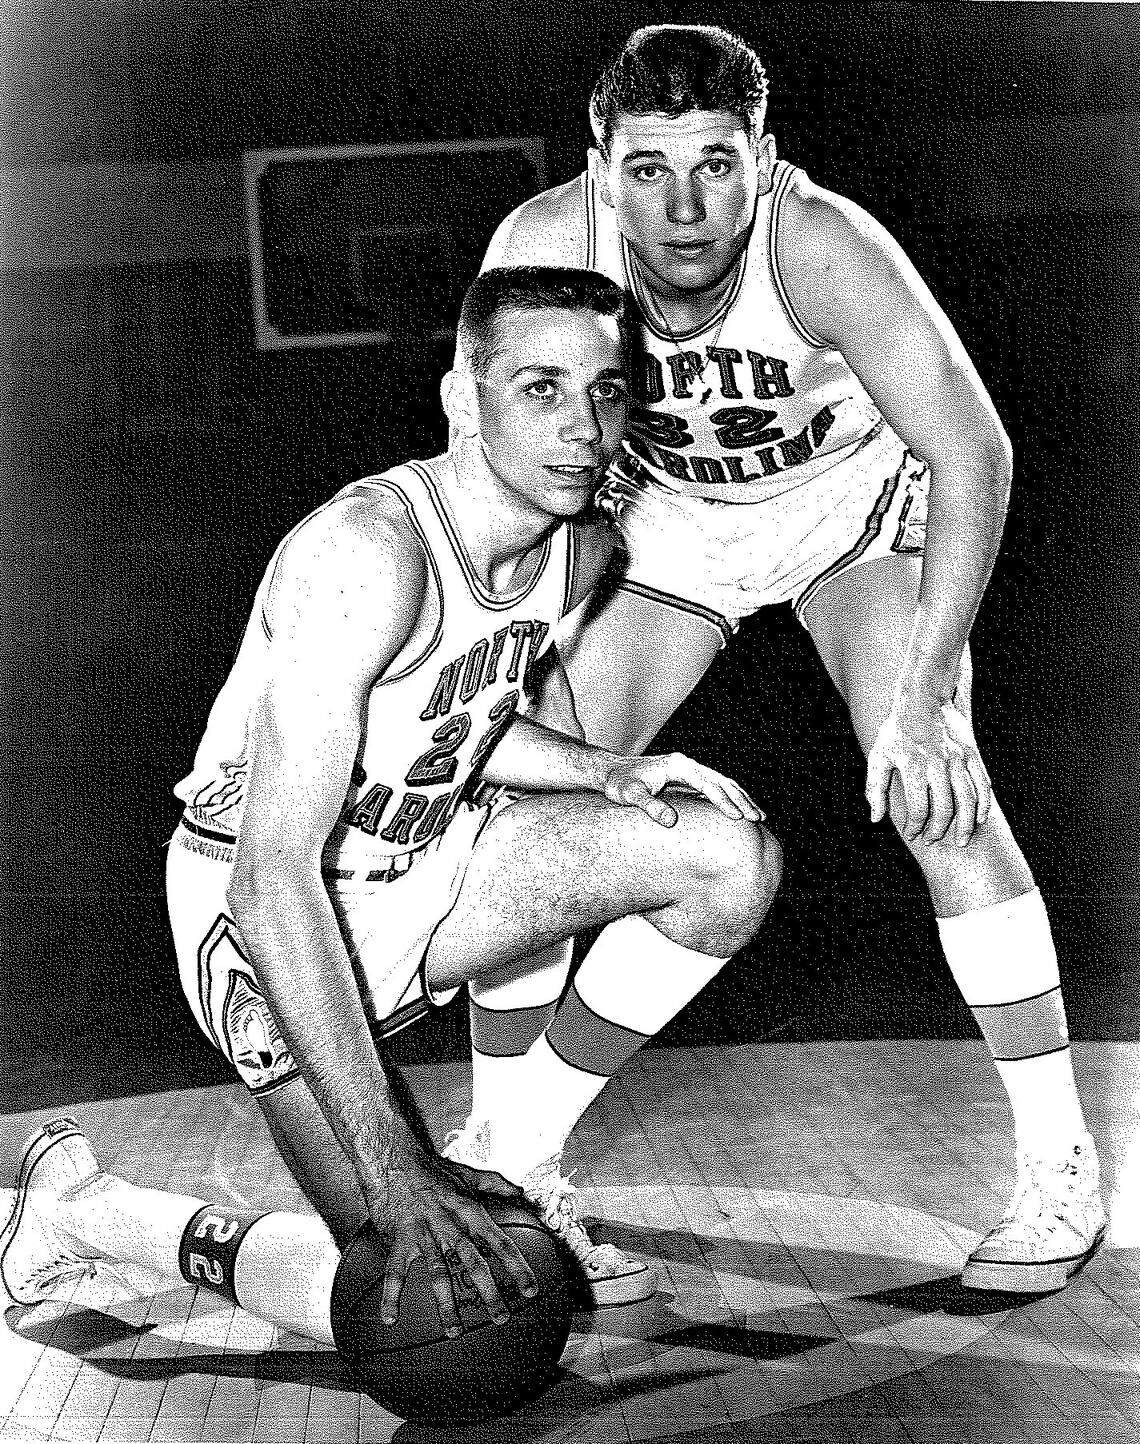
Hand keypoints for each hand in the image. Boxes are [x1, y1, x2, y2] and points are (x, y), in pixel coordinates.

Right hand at [375, 1151, 537, 1336]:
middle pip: (473, 1262)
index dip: (517, 1267)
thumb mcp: (467, 1174)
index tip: (531, 1290)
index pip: (499, 1242)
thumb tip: (520, 1190)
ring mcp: (424, 1232)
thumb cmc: (432, 1169)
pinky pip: (395, 1270)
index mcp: (469, 1211)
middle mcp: (450, 1224)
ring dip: (446, 1304)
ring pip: (438, 1273)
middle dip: (489, 1292)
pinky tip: (390, 1318)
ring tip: (454, 1332)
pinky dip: (391, 1295)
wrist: (393, 1158)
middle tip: (502, 1318)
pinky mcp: (400, 1237)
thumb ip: (495, 1184)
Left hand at [601, 752, 763, 827]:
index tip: (737, 817)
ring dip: (740, 799)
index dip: (723, 801)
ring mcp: (689, 771)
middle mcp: (687, 765)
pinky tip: (739, 813)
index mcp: (678, 766)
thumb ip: (650, 806)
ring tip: (758, 817)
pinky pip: (715, 789)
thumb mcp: (630, 796)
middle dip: (741, 800)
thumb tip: (671, 821)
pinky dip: (730, 799)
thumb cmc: (618, 784)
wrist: (610, 772)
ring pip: (722, 783)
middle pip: (722, 781)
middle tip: (757, 819)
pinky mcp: (688, 779)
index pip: (707, 784)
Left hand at [865, 686, 991, 846]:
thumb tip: (875, 819)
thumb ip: (875, 789)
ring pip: (968, 800)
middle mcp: (938, 764)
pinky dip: (984, 805)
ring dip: (964, 825)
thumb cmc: (896, 732)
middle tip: (931, 840)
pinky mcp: (972, 754)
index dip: (914, 826)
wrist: (923, 699)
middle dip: (938, 830)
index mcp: (913, 766)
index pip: (918, 808)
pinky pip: (983, 785)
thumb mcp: (878, 756)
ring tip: (960, 841)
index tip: (911, 834)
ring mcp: (958, 759)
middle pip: (944, 808)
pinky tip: (978, 820)